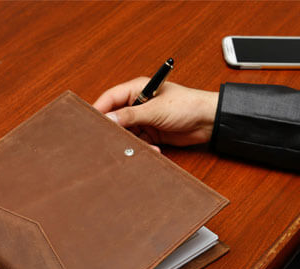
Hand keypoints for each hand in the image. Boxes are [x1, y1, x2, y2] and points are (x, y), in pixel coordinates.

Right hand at [94, 78, 218, 146]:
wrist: (208, 121)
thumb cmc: (187, 105)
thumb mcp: (156, 110)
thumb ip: (130, 115)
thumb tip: (108, 119)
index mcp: (137, 89)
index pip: (110, 98)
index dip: (99, 110)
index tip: (91, 123)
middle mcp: (139, 104)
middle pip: (117, 118)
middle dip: (116, 130)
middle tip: (112, 141)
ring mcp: (146, 119)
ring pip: (128, 133)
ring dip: (132, 141)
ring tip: (140, 146)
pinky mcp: (153, 133)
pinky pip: (141, 142)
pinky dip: (145, 147)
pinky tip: (155, 148)